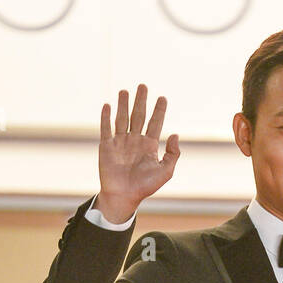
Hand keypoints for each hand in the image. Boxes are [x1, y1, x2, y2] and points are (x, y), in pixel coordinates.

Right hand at [96, 85, 179, 221]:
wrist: (123, 197)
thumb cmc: (145, 187)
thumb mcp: (165, 172)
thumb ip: (173, 154)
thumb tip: (176, 134)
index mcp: (149, 146)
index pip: (155, 123)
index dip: (159, 111)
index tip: (163, 98)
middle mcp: (135, 141)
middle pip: (138, 116)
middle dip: (141, 101)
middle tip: (143, 86)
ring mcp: (120, 142)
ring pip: (122, 118)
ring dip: (123, 104)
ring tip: (125, 91)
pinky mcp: (107, 146)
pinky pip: (106, 128)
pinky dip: (106, 116)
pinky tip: (108, 105)